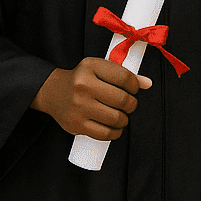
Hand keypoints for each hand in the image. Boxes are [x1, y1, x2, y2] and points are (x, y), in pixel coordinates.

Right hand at [30, 57, 151, 140]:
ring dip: (125, 119)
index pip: (124, 77)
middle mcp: (84, 86)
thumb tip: (148, 84)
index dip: (136, 85)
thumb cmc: (82, 78)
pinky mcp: (75, 125)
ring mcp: (79, 107)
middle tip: (131, 105)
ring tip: (123, 116)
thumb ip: (124, 74)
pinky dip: (115, 133)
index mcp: (91, 67)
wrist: (52, 91)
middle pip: (122, 99)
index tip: (135, 89)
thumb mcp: (100, 68)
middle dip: (132, 104)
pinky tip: (116, 128)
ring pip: (115, 118)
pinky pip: (103, 133)